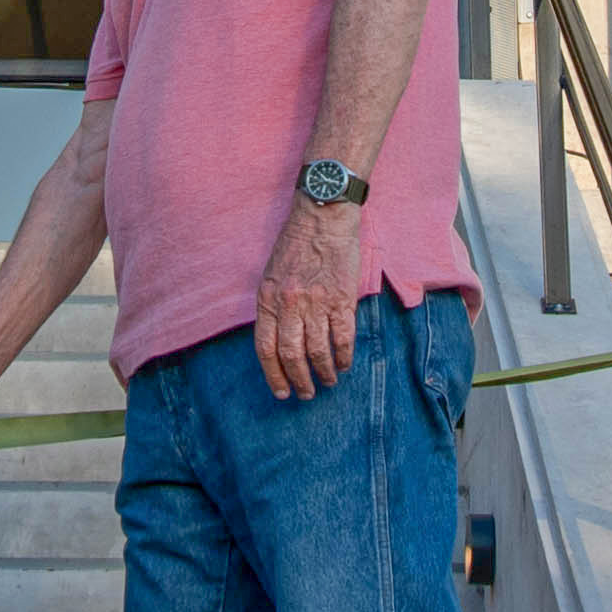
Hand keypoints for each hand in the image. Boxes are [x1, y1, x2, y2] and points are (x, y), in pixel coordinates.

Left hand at [255, 204, 367, 396]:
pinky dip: (345, 356)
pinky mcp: (341, 299)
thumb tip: (278, 339)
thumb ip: (273, 306)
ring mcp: (316, 302)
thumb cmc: (296, 244)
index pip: (265, 348)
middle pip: (291, 355)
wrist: (323, 217)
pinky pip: (343, 337)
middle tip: (307, 393)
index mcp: (268, 299)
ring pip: (318, 351)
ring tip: (328, 382)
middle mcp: (290, 304)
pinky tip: (345, 365)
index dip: (273, 374)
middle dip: (299, 380)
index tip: (281, 391)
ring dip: (324, 373)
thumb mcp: (272, 274)